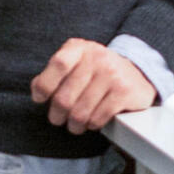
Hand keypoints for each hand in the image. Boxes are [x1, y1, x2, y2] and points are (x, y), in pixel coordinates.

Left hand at [31, 39, 155, 134]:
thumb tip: (37, 90)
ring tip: (74, 125)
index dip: (45, 85)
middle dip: (57, 115)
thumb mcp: (76, 61)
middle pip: (65, 97)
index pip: (58, 65)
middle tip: (57, 119)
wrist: (136, 72)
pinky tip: (92, 122)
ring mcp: (111, 74)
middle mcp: (96, 58)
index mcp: (79, 48)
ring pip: (80, 112)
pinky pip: (98, 118)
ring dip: (74, 124)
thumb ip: (55, 72)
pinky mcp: (123, 92)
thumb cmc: (97, 70)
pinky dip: (92, 125)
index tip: (40, 99)